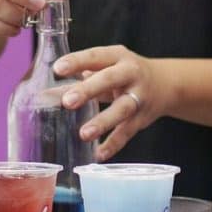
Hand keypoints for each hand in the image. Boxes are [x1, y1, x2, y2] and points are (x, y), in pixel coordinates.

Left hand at [53, 45, 171, 161]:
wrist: (166, 84)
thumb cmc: (123, 74)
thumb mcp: (105, 68)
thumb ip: (78, 79)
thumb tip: (45, 94)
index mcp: (117, 57)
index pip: (95, 56)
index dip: (77, 62)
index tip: (58, 69)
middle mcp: (131, 74)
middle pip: (109, 80)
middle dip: (88, 90)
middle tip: (67, 102)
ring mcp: (139, 97)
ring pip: (122, 109)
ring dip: (103, 122)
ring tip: (83, 134)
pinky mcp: (142, 118)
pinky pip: (127, 132)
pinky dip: (113, 144)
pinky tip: (98, 154)